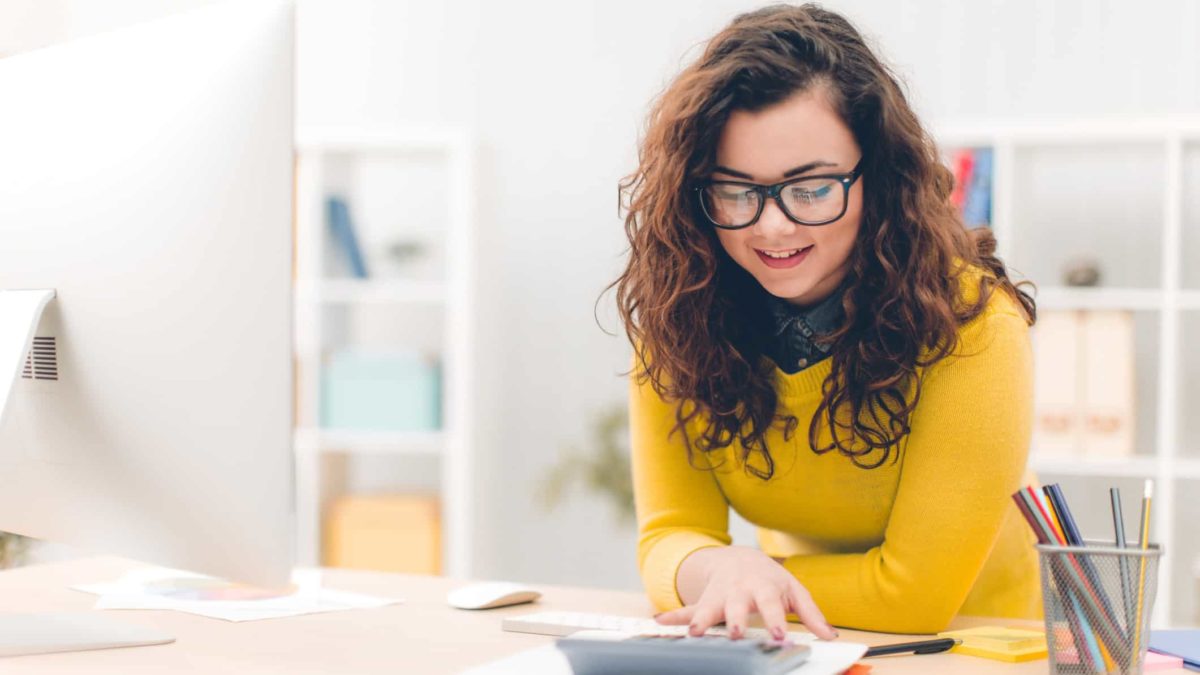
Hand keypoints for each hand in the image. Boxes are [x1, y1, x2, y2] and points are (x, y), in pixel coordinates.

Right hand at [655, 545, 838, 640]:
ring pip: (708, 607)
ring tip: (694, 632)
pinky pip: (687, 609)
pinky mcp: (704, 602)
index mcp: (764, 587)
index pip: (771, 603)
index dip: (775, 619)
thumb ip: (811, 614)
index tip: (779, 635)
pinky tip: (659, 623)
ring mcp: (719, 595)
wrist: (739, 558)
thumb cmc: (770, 579)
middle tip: (737, 634)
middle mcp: (739, 590)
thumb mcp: (793, 591)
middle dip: (735, 619)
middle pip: (736, 605)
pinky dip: (673, 617)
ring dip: (701, 619)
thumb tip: (830, 636)